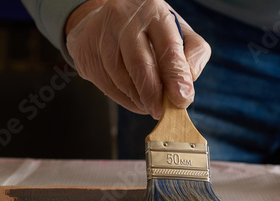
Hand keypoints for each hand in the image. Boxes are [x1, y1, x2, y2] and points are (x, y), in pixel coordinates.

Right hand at [65, 0, 210, 118]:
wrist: (103, 18)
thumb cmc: (148, 28)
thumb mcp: (177, 30)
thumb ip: (192, 53)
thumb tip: (186, 86)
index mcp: (153, 10)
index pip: (167, 47)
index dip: (176, 76)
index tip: (181, 99)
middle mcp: (123, 18)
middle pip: (140, 64)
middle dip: (154, 95)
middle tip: (162, 111)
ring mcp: (101, 35)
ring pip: (122, 79)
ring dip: (139, 100)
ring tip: (150, 105)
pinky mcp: (86, 53)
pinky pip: (107, 86)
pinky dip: (125, 99)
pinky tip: (135, 99)